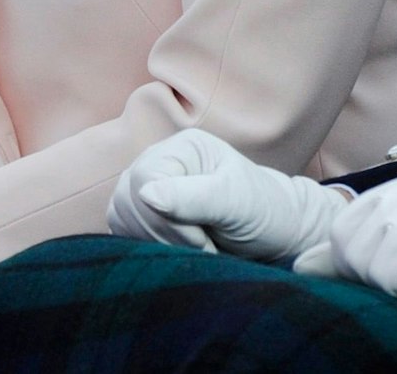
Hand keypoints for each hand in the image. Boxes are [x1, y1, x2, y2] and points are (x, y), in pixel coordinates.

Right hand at [108, 128, 345, 262]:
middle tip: (205, 244)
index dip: (167, 217)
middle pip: (129, 200)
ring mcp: (149, 186)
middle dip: (166, 233)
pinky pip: (122, 230)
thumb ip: (193, 197)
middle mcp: (161, 161)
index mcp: (184, 147)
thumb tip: (144, 192)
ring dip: (158, 242)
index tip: (203, 237)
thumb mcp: (234, 202)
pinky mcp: (142, 213)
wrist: (274, 234)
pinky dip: (149, 246)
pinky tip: (179, 249)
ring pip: (123, 217)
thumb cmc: (262, 211)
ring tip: (198, 245)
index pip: (145, 180)